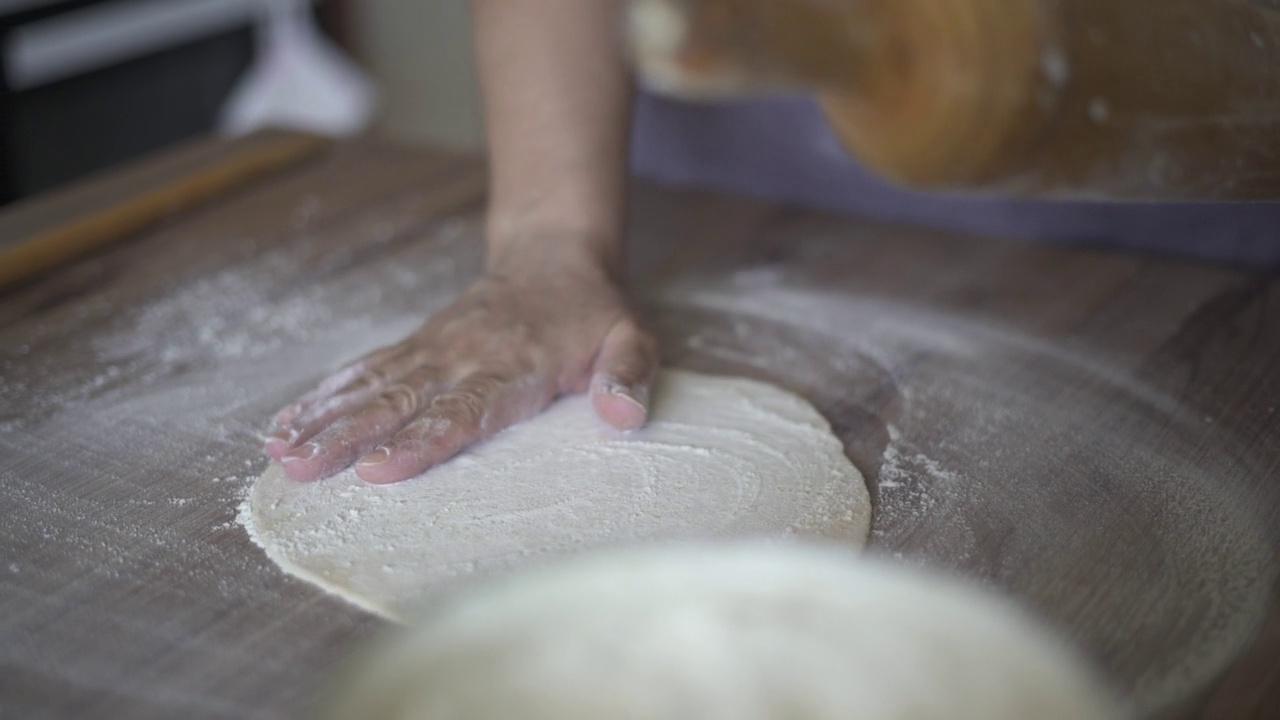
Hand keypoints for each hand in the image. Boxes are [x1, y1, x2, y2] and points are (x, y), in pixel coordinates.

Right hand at [263, 259, 656, 483]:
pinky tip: (287, 423)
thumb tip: (623, 416)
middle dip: (348, 436)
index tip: (378, 469)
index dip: (420, 441)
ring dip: (324, 419)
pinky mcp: (416, 345)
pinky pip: (364, 370)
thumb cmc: (594, 313)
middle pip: (400, 401)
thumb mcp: (631, 340)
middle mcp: (464, 356)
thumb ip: (628, 376)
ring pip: (372, 386)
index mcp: (514, 366)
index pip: (462, 410)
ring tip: (281, 453)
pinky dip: (324, 396)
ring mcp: (434, 348)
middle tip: (303, 468)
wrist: (554, 255)